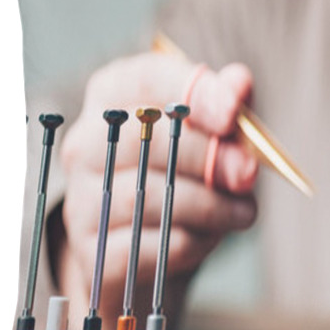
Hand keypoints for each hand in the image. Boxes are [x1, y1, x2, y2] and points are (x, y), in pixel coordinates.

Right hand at [55, 52, 258, 326]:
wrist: (148, 243)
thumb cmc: (185, 170)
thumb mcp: (211, 131)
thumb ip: (226, 104)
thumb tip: (239, 82)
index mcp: (114, 95)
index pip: (147, 80)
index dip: (194, 95)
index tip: (232, 114)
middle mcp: (86, 142)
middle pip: (148, 140)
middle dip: (208, 157)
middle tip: (248, 174)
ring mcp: (81, 196)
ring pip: (148, 196)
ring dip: (209, 206)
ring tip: (242, 212)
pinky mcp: (93, 249)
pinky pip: (149, 245)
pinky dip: (192, 242)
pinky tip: (211, 236)